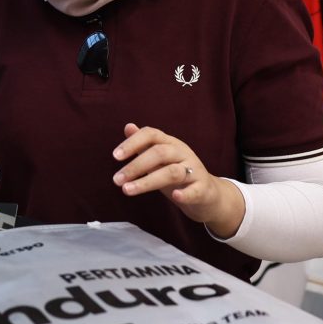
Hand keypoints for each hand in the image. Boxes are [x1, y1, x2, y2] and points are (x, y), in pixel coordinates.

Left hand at [112, 123, 245, 237]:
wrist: (207, 194)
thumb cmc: (178, 174)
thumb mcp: (160, 159)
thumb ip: (144, 144)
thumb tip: (128, 126)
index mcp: (170, 143)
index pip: (151, 134)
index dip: (132, 143)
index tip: (115, 156)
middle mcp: (183, 153)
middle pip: (159, 153)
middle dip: (135, 166)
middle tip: (116, 180)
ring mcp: (195, 170)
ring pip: (172, 172)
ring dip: (148, 181)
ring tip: (127, 190)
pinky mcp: (203, 189)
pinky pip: (195, 190)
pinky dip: (185, 193)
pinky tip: (174, 197)